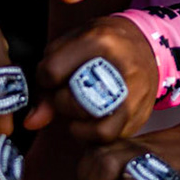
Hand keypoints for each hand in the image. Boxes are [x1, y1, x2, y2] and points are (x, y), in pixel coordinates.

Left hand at [25, 15, 159, 142]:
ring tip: (77, 113)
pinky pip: (110, 139)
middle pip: (73, 102)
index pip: (52, 71)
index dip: (43, 78)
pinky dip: (94, 135)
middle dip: (59, 102)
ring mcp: (136, 96)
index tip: (50, 76)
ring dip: (78, 126)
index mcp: (100, 41)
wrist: (147, 45)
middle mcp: (122, 69)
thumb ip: (49, 72)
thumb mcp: (74, 42)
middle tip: (64, 95)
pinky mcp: (141, 116)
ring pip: (97, 129)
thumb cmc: (105, 43)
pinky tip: (92, 119)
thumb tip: (31, 121)